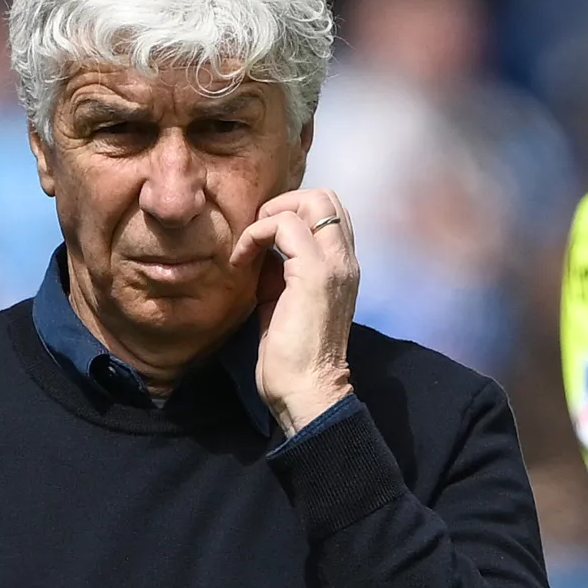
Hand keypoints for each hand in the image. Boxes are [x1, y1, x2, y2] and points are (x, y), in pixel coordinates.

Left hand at [229, 189, 357, 435]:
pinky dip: (256, 234)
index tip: (261, 239)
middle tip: (256, 233)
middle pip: (326, 197)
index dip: (292, 212)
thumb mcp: (283, 303)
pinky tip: (241, 260)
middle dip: (283, 203)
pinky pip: (284, 226)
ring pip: (313, 200)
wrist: (306, 391)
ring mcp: (335, 264)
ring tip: (248, 246)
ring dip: (270, 215)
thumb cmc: (292, 358)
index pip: (329, 213)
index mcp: (342, 268)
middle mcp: (346, 260)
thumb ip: (280, 272)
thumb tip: (260, 251)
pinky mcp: (315, 272)